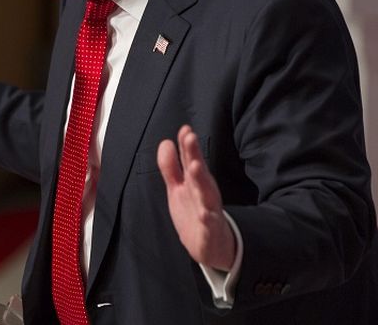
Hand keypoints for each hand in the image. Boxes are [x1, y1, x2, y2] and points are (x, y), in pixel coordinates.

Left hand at [157, 125, 236, 270]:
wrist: (212, 247)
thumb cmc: (195, 212)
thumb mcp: (179, 188)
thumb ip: (172, 166)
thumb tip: (165, 142)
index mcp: (196, 182)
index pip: (191, 159)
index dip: (187, 144)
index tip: (184, 129)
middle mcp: (204, 193)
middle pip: (199, 171)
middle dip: (194, 154)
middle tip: (190, 137)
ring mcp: (208, 211)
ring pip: (206, 194)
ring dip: (201, 180)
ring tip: (195, 166)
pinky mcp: (210, 231)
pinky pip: (209, 224)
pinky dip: (207, 218)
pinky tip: (204, 212)